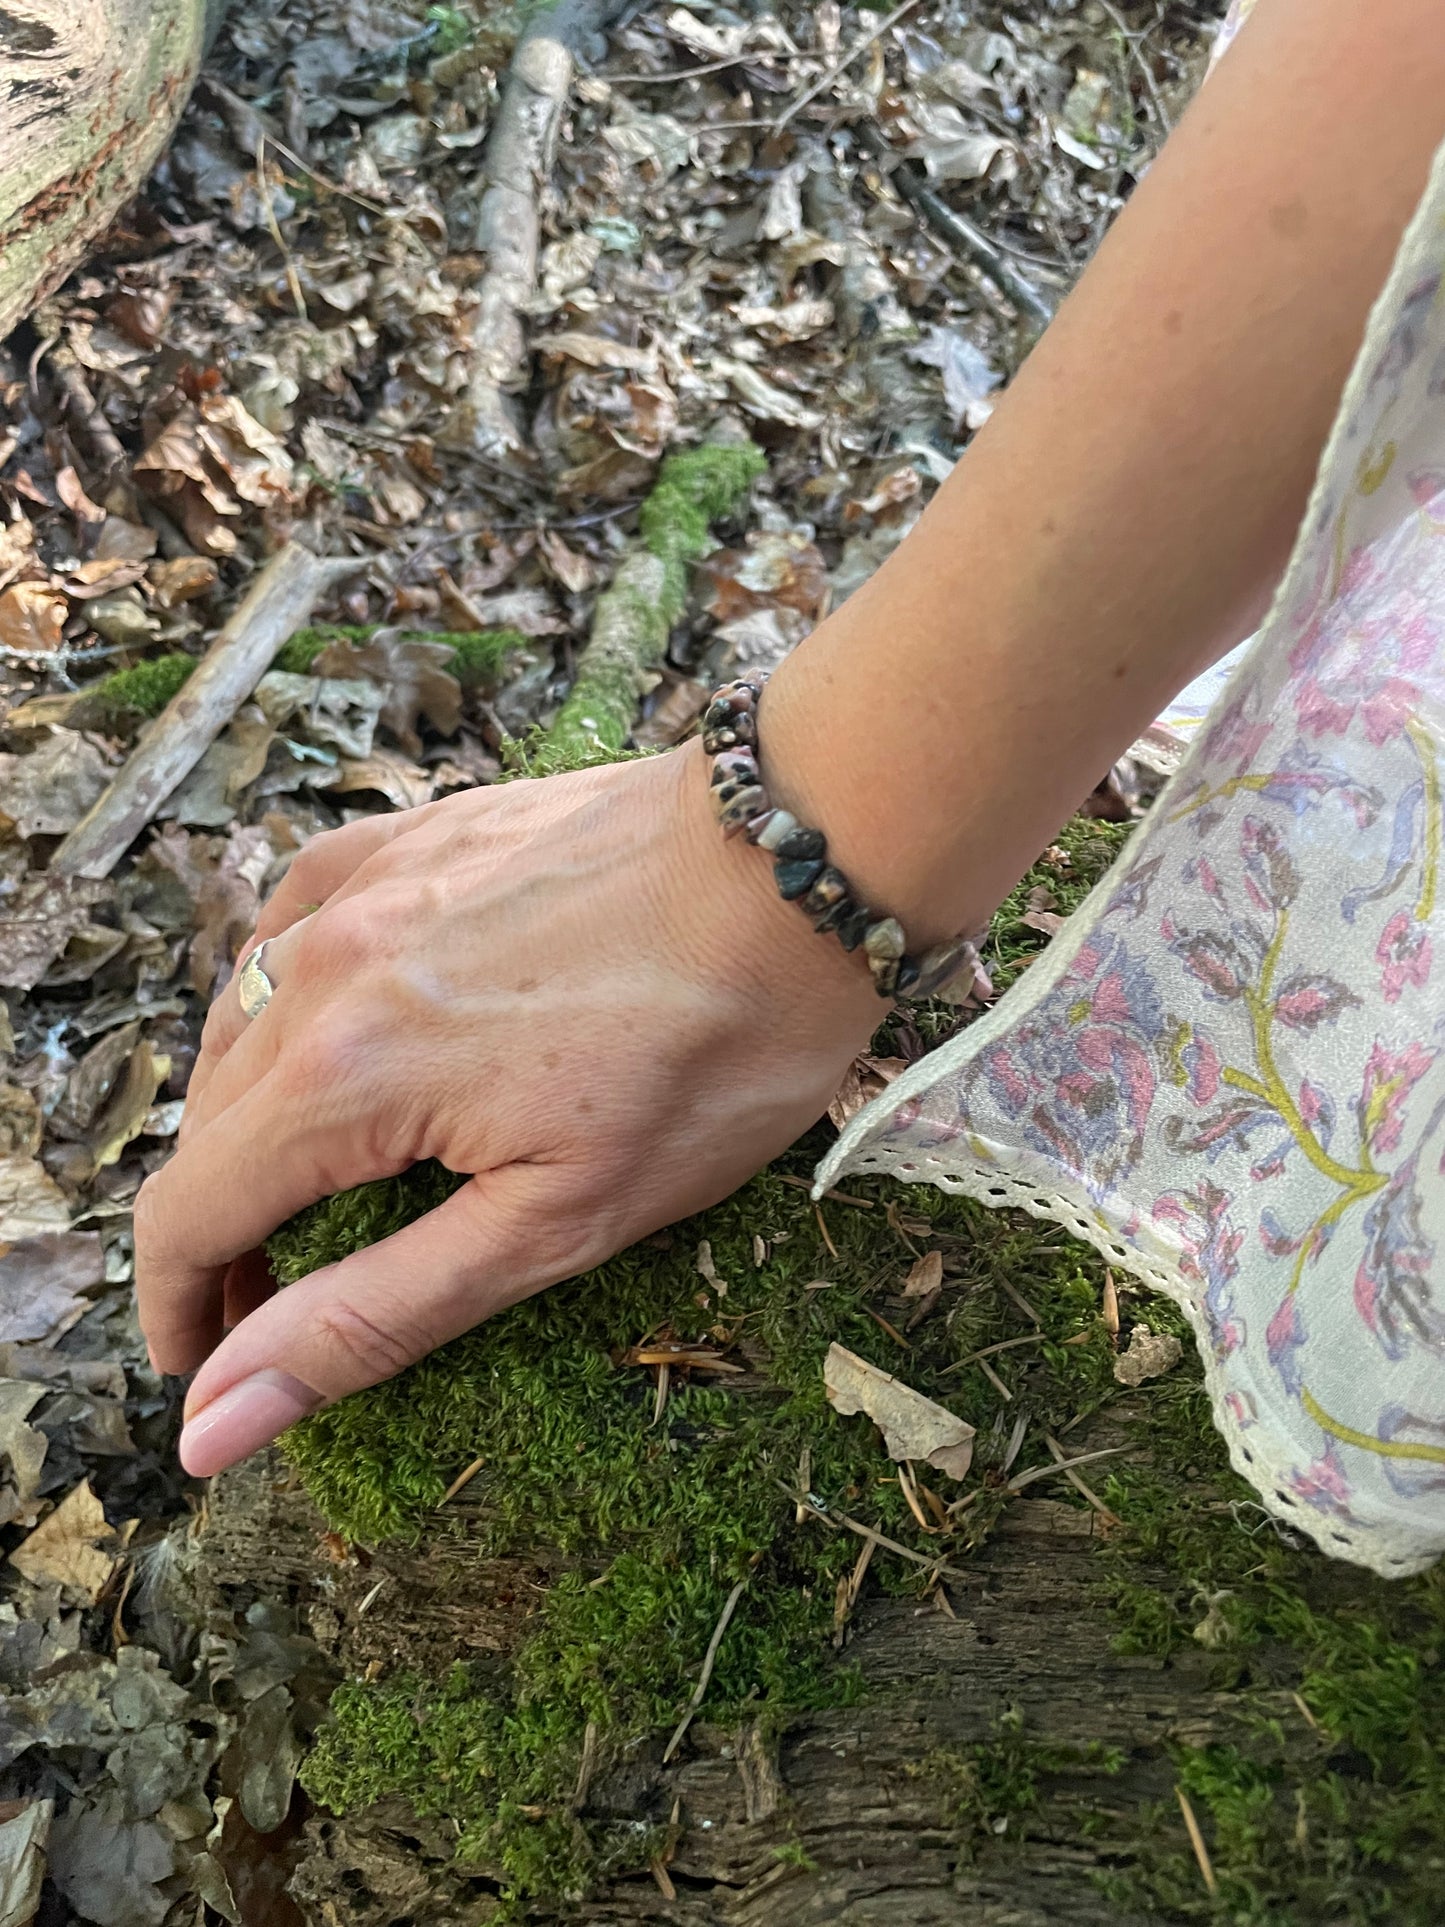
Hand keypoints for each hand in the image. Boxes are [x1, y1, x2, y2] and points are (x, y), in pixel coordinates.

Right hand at [136, 742, 878, 1476]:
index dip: (180, 1308)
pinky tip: (326, 1021)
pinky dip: (285, 996)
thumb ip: (373, 1316)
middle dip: (227, 1231)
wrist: (800, 865)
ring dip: (250, 1120)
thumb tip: (218, 1420)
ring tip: (308, 1184)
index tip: (204, 1367)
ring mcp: (366, 886)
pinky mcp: (416, 835)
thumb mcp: (558, 1221)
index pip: (189, 1214)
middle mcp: (323, 969)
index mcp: (343, 1079)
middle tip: (282, 1302)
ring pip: (243, 1022)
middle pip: (211, 1125)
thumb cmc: (712, 1051)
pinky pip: (295, 918)